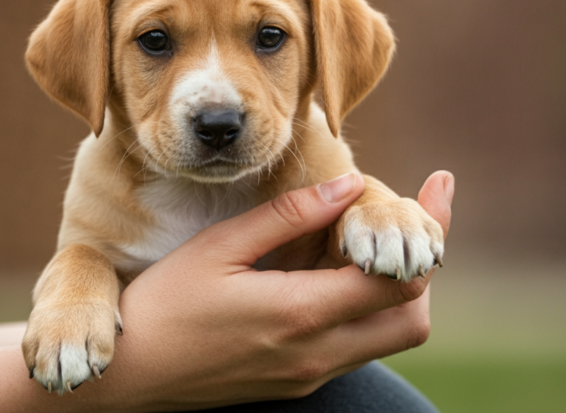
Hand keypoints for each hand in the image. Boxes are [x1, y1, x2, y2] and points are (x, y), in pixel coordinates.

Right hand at [0, 171, 451, 412]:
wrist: (126, 379)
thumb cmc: (161, 304)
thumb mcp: (218, 249)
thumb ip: (287, 216)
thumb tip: (349, 184)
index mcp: (299, 314)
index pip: (398, 274)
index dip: (430, 226)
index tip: (439, 182)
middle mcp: (316, 354)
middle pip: (412, 314)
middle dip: (422, 262)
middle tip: (408, 214)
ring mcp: (308, 374)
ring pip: (390, 335)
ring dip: (395, 287)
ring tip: (366, 237)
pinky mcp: (295, 382)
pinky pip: (356, 346)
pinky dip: (365, 307)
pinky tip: (331, 268)